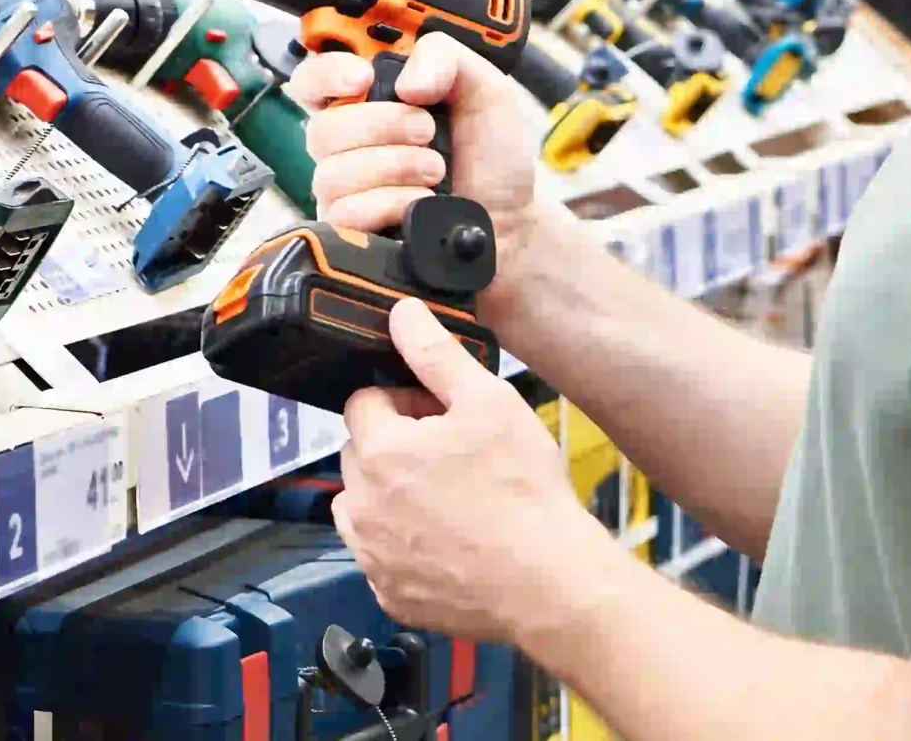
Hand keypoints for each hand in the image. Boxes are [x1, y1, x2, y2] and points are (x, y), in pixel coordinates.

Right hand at [291, 33, 549, 314]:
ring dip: (394, 167)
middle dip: (383, 126)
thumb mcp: (484, 87)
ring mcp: (347, 189)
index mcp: (370, 99)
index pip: (313, 79)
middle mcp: (349, 143)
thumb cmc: (490, 154)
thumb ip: (446, 59)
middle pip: (323, 128)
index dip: (326, 75)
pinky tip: (420, 202)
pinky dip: (391, 203)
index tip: (362, 78)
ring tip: (435, 170)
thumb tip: (406, 83)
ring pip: (332, 173)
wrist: (510, 216)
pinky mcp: (352, 230)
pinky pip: (347, 212)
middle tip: (428, 131)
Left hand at [333, 299, 616, 646]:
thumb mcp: (489, 402)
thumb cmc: (523, 493)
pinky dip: (406, 547)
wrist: (549, 583)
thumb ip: (436, 353)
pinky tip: (451, 542)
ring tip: (452, 500)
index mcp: (379, 452)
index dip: (406, 399)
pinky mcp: (390, 595)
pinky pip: (382, 557)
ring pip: (365, 507)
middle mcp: (361, 506)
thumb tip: (402, 314)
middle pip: (362, 454)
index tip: (441, 414)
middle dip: (398, 446)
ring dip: (394, 496)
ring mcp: (372, 556)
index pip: (365, 402)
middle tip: (454, 455)